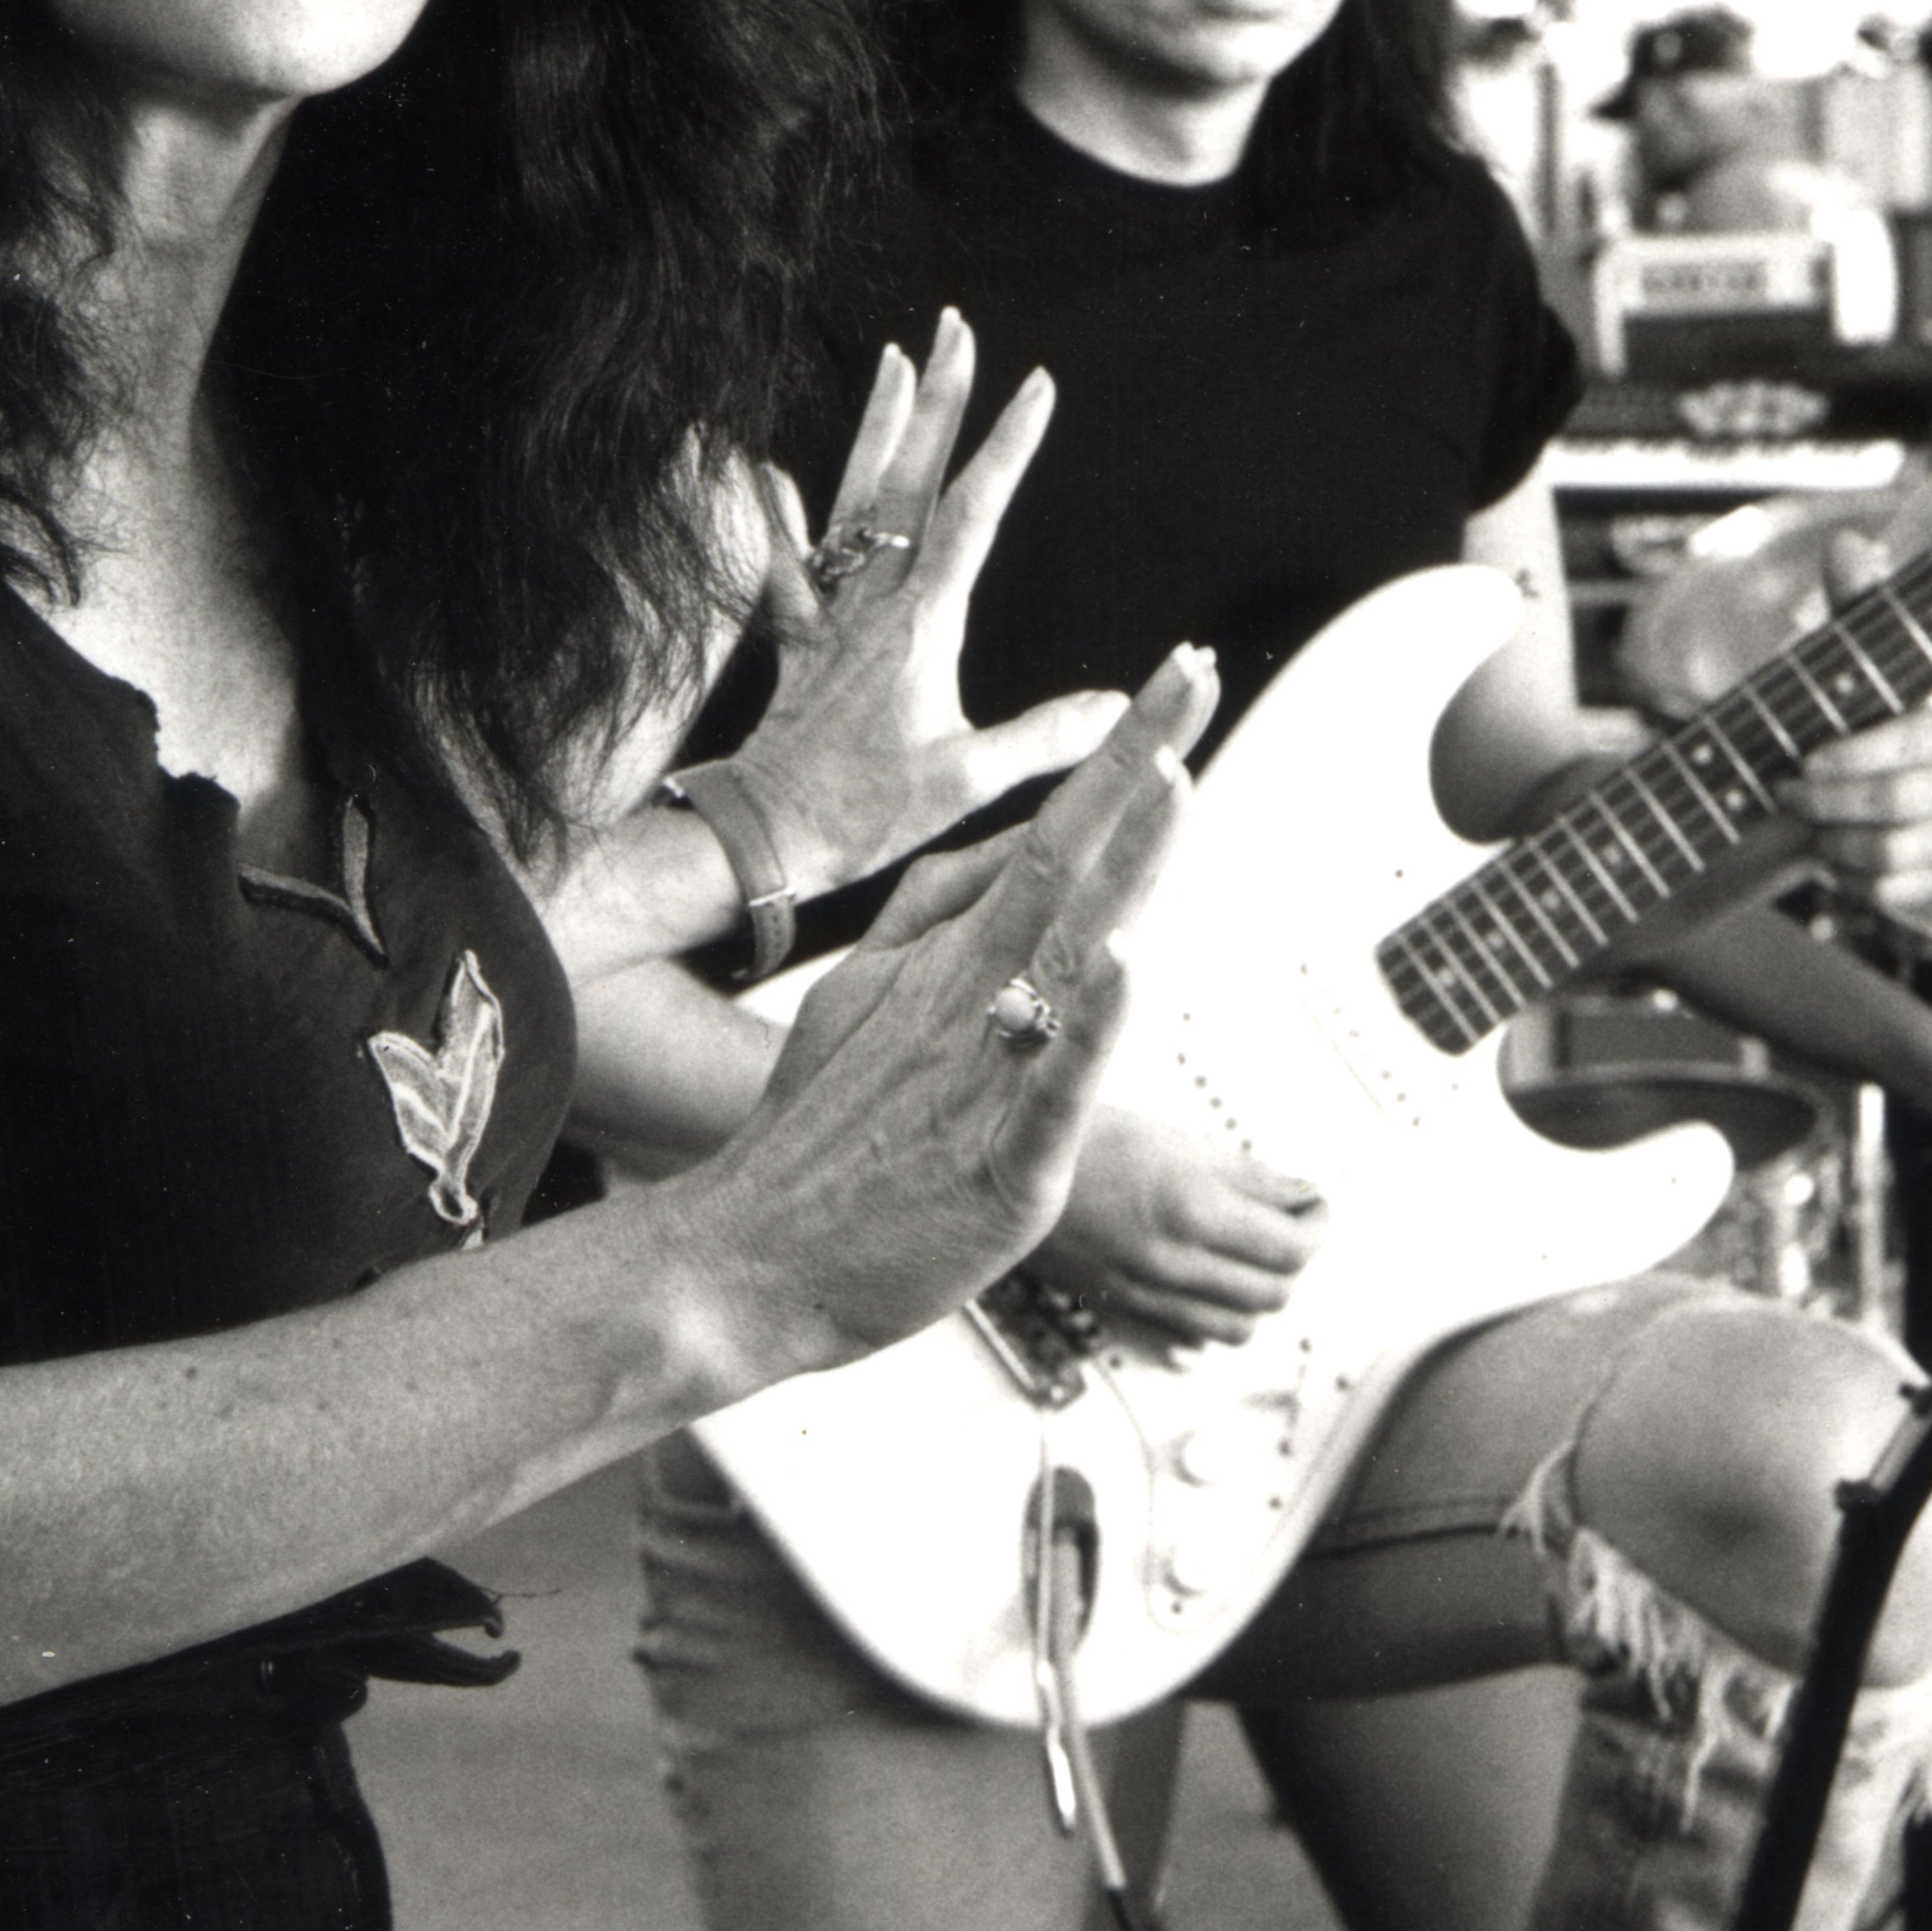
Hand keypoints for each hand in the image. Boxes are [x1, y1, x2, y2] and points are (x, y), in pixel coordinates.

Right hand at [699, 645, 1216, 1373]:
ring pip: (1065, 950)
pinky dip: (1091, 1026)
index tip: (1177, 680)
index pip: (1052, 834)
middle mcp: (968, 998)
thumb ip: (940, 917)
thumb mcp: (861, 999)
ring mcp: (980, 1075)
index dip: (1118, 757)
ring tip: (1174, 779)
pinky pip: (1053, 1084)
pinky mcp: (999, 1165)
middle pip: (1067, 857)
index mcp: (949, 962)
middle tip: (1191, 672)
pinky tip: (1126, 963)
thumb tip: (1026, 841)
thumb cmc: (813, 1140)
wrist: (739, 1258)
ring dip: (1125, 865)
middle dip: (1137, 763)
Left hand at [733, 314, 1128, 893]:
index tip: (1036, 383)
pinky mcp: (801, 636)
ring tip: (893, 358)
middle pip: (909, 481)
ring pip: (855, 499)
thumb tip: (1120, 706)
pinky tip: (768, 469)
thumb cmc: (862, 813)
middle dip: (938, 400)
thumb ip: (1044, 740)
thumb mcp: (966, 783)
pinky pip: (785, 560)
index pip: (972, 515)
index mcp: (922, 624)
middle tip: (955, 328)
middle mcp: (875, 601)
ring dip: (878, 427)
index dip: (1006, 447)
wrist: (763, 833)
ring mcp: (834, 612)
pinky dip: (778, 511)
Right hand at [1037, 1106, 1325, 1352]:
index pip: (1293, 1246)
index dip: (1319, 1224)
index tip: (1316, 1203)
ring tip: (1253, 1253)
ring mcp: (1146, 1293)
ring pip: (1240, 1327)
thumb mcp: (1175, 1140)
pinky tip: (1211, 1281)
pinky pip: (1193, 1337)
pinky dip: (1216, 1317)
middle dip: (1295, 1258)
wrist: (1003, 1169)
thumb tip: (1302, 1194)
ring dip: (1259, 1294)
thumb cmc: (1084, 1140)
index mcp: (1192, 1210)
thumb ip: (1247, 1176)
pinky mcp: (1124, 1308)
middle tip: (1291, 1222)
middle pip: (1275, 1292)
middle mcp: (1173, 1262)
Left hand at [1791, 525, 1931, 914]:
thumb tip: (1850, 542)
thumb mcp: (1831, 666)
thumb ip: (1849, 610)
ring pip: (1893, 853)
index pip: (1914, 741)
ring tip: (1808, 825)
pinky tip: (1831, 858)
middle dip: (1830, 800)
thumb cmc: (1829, 726)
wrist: (1812, 802)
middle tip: (1788, 793)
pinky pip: (1891, 892)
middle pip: (1900, 803)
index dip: (1856, 757)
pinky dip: (1847, 879)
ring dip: (1833, 841)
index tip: (1803, 760)